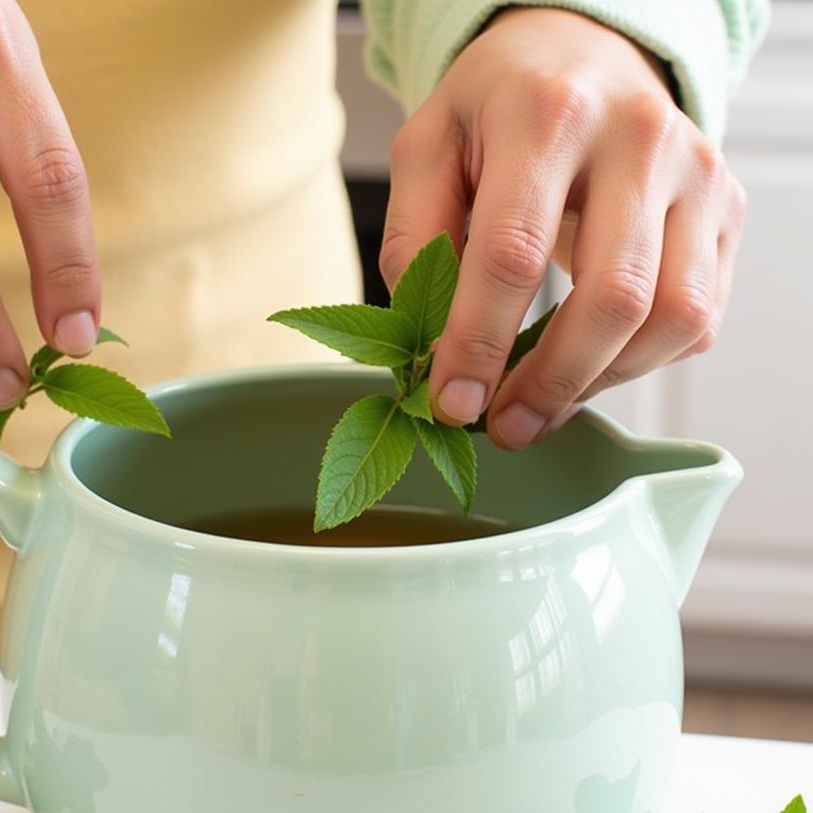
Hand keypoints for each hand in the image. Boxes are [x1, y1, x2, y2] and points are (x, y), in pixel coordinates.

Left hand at [380, 7, 745, 447]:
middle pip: (613, 297)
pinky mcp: (725, 212)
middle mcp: (639, 137)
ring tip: (538, 405)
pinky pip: (696, 319)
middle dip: (550, 383)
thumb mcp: (427, 152)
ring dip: (598, 383)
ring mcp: (697, 174)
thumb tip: (427, 346)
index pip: (513, 252)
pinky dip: (637, 364)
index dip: (478, 343)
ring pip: (672, 318)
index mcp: (546, 115)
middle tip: (502, 427)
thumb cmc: (497, 112)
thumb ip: (414, 242)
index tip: (453, 404)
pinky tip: (584, 366)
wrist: (583, 58)